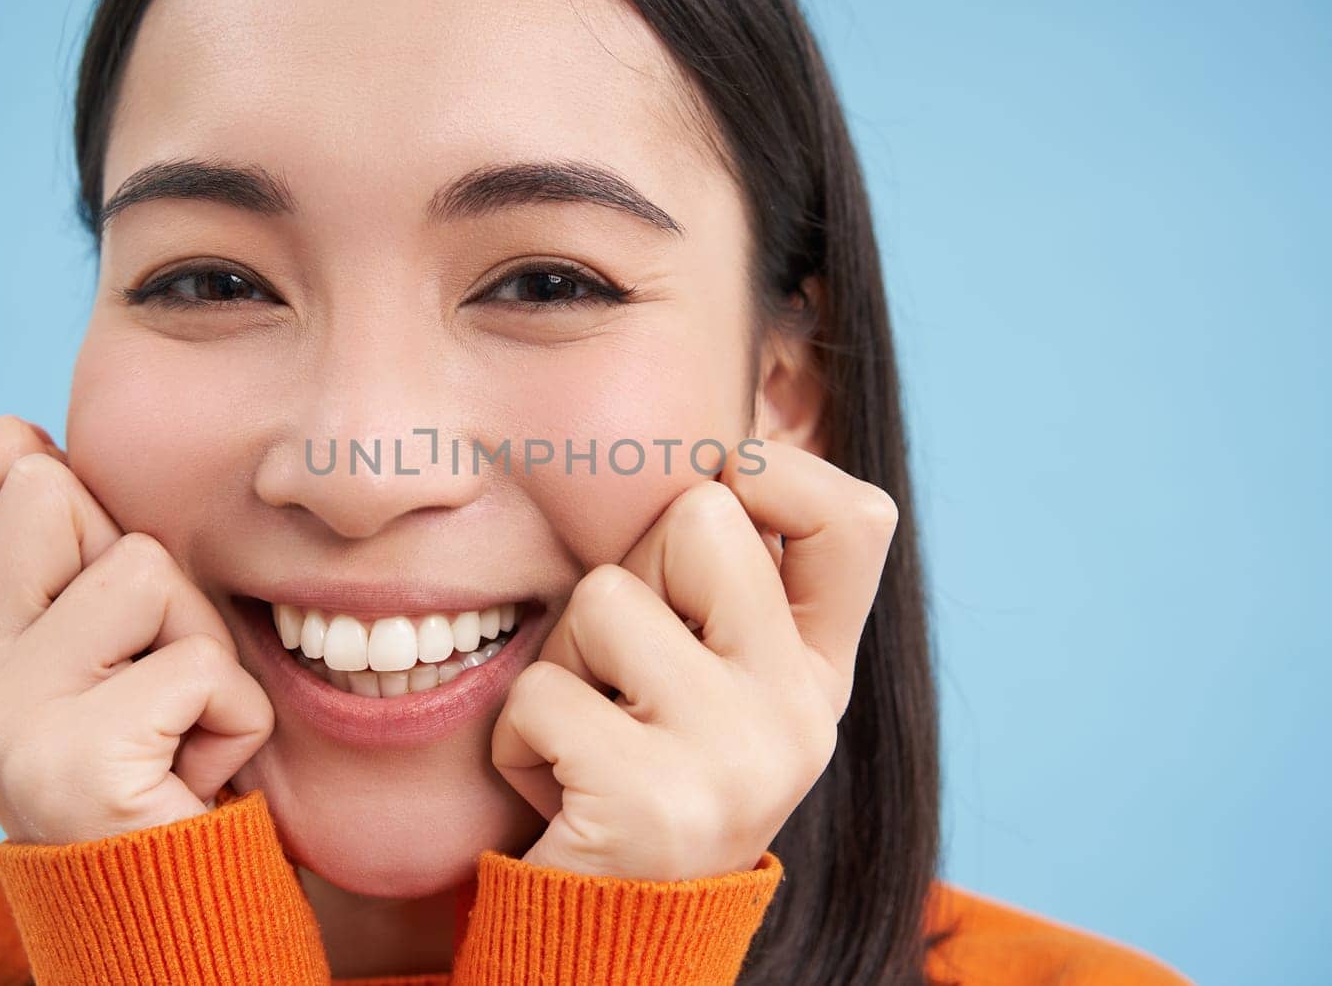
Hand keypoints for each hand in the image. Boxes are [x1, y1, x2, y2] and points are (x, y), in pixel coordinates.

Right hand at [0, 414, 273, 843]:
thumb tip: (68, 459)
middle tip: (153, 663)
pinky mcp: (71, 761)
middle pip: (48, 490)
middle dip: (142, 559)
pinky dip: (235, 712)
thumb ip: (77, 576)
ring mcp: (0, 720)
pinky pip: (199, 664)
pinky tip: (198, 772)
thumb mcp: (108, 660)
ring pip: (143, 567)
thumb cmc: (166, 770)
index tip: (73, 510)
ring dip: (201, 639)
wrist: (177, 911)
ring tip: (182, 720)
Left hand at [491, 441, 897, 879]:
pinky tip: (558, 794)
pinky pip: (540, 694)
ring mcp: (739, 760)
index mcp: (820, 674)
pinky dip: (520, 740)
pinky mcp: (654, 804)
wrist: (614, 937)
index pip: (858, 520)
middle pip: (700, 518)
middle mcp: (804, 714)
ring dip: (561, 663)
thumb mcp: (710, 683)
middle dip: (628, 576)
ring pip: (605, 598)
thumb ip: (730, 587)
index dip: (779, 471)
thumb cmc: (638, 779)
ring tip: (587, 738)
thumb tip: (719, 442)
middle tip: (622, 676)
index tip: (718, 493)